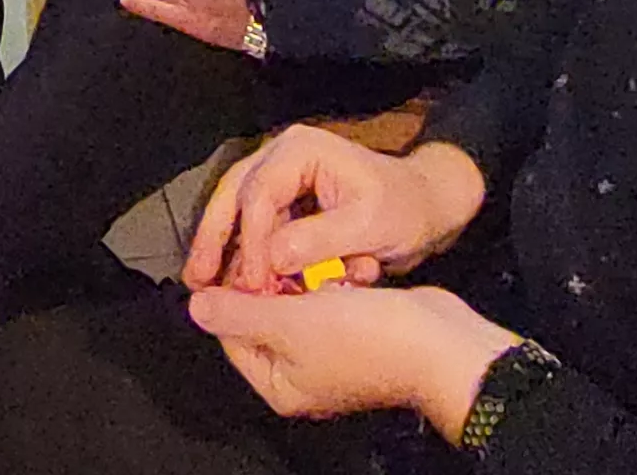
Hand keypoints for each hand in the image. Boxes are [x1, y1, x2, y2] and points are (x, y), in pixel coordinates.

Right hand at [185, 123, 487, 293]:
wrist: (428, 205)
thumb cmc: (405, 210)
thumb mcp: (369, 227)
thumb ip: (318, 240)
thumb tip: (271, 260)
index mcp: (302, 151)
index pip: (260, 195)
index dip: (250, 241)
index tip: (252, 284)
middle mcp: (283, 154)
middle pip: (233, 193)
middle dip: (214, 236)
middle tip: (196, 277)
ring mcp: (282, 174)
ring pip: (237, 206)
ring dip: (221, 245)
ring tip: (202, 281)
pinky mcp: (286, 197)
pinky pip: (254, 221)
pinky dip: (244, 249)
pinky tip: (231, 278)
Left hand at [187, 282, 528, 436]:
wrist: (440, 343)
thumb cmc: (372, 341)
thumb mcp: (292, 322)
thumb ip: (241, 312)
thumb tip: (196, 307)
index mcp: (280, 385)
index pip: (232, 334)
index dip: (233, 293)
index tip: (241, 258)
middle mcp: (301, 374)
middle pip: (263, 317)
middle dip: (272, 282)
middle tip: (279, 252)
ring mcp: (329, 354)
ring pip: (296, 304)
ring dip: (304, 278)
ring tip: (315, 260)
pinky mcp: (353, 332)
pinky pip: (327, 301)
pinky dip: (331, 282)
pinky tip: (342, 267)